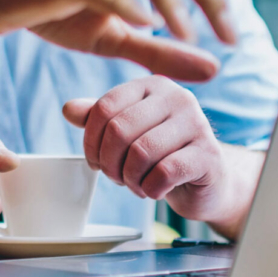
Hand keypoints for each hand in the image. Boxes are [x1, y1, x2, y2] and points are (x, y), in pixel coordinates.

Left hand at [63, 77, 240, 226]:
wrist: (208, 181)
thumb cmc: (163, 154)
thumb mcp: (129, 132)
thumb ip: (100, 119)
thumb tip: (68, 109)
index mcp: (152, 86)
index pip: (105, 107)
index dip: (91, 141)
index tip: (95, 161)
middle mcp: (177, 97)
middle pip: (120, 130)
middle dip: (109, 163)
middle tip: (116, 177)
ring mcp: (198, 124)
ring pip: (141, 152)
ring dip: (129, 179)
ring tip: (136, 184)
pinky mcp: (209, 155)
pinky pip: (164, 173)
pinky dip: (150, 189)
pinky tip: (155, 190)